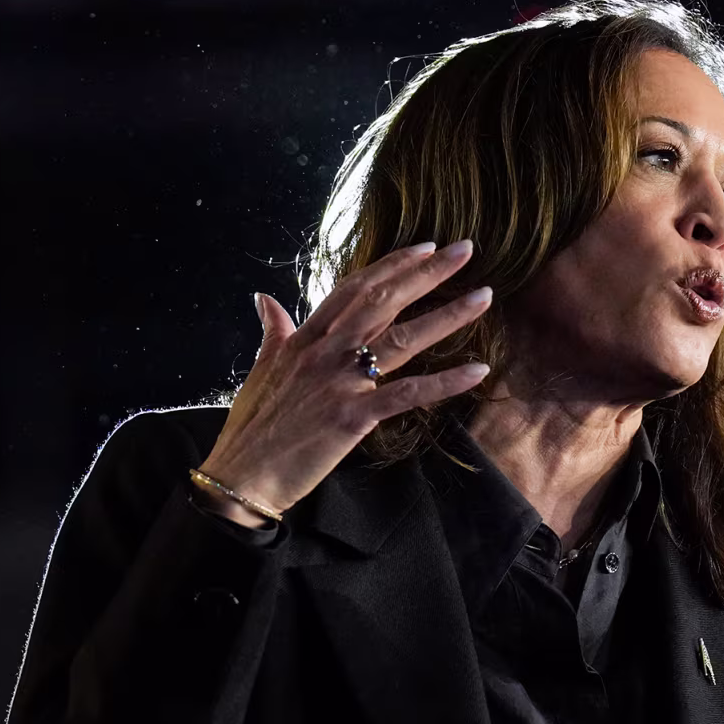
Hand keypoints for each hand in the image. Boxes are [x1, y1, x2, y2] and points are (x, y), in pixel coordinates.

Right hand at [195, 239, 491, 524]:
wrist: (240, 476)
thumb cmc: (253, 427)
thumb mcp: (260, 369)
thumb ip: (273, 331)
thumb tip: (265, 299)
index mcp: (305, 338)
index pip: (354, 288)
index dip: (391, 265)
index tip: (426, 247)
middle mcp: (324, 352)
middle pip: (382, 301)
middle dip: (426, 273)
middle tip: (465, 249)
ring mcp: (339, 382)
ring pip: (401, 339)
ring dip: (446, 316)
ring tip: (483, 297)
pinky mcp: (352, 416)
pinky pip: (407, 394)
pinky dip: (445, 382)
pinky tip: (478, 370)